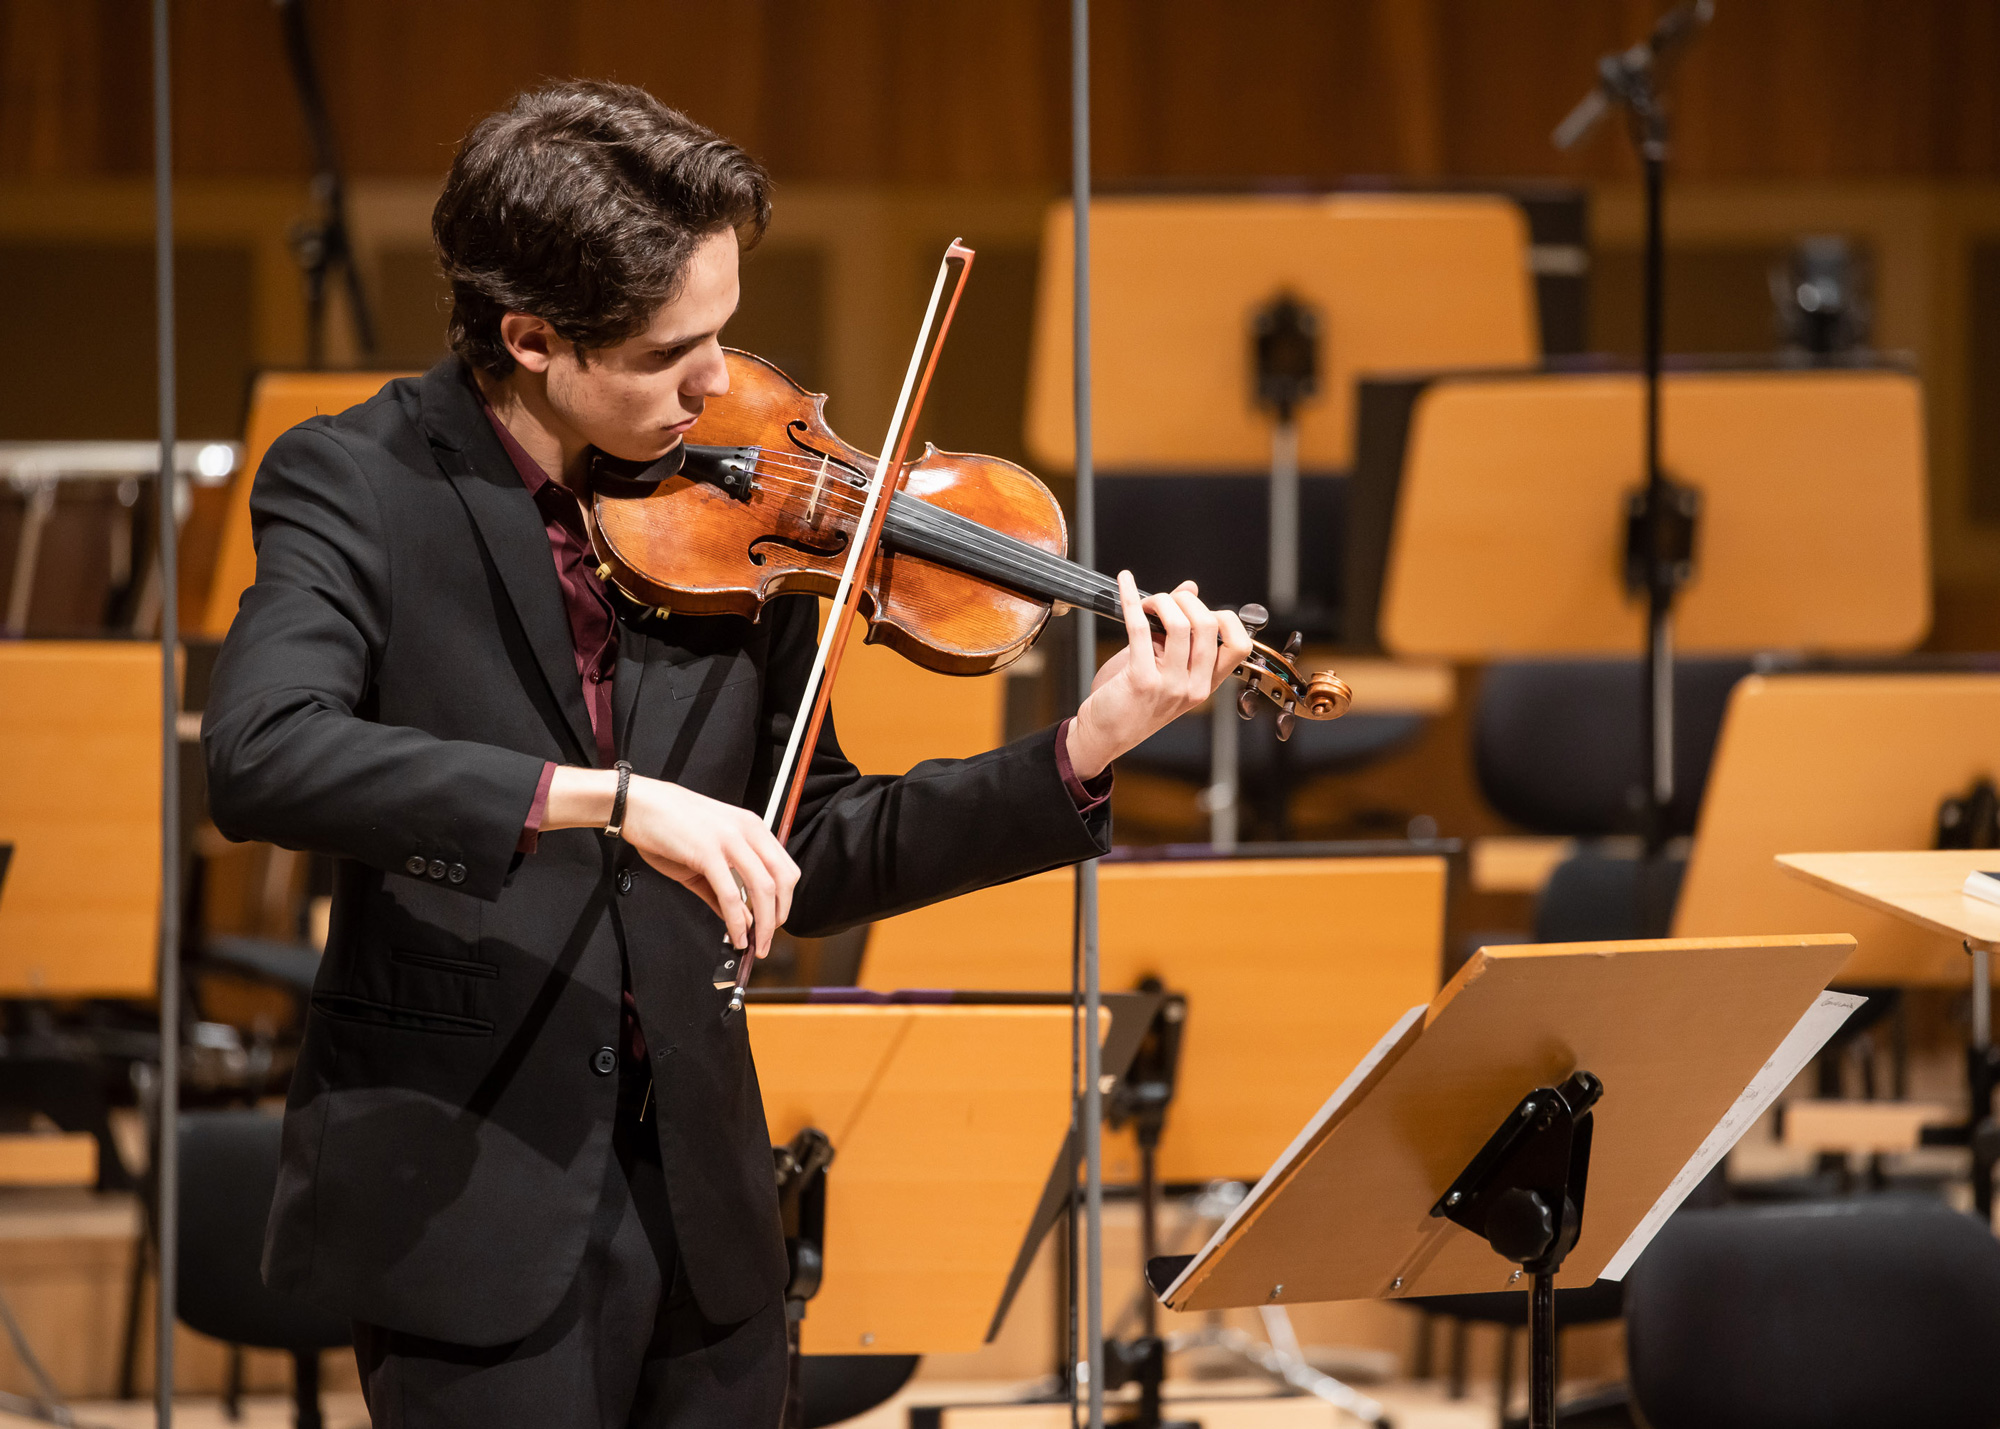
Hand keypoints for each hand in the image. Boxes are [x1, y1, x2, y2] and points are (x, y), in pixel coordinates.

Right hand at [618, 777, 798, 960]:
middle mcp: (748, 831)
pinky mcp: (708, 852)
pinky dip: (737, 920)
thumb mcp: (705, 856)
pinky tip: (735, 935)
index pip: (786, 868)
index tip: (774, 922)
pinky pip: (731, 894)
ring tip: (754, 945)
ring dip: (763, 925)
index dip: (785, 901)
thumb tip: (742, 919)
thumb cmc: (669, 825)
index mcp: (752, 828)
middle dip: (778, 917)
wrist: (639, 803)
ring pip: (764, 888)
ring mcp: (730, 840)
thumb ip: (724, 889)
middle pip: (783, 880)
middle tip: (766, 940)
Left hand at [1064, 572, 1253, 781]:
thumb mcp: (1164, 667)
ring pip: (1179, 624)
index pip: (1239, 645)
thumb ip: (1179, 631)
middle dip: (1185, 600)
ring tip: (1146, 603)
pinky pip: (1139, 627)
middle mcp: (1194, 687)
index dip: (1223, 617)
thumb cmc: (1131, 701)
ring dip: (1160, 601)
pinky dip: (1130, 598)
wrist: (1103, 735)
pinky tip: (1123, 583)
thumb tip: (1190, 588)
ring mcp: (1170, 686)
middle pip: (1208, 626)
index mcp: (1205, 684)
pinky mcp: (1141, 680)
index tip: (1198, 610)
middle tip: (1164, 601)